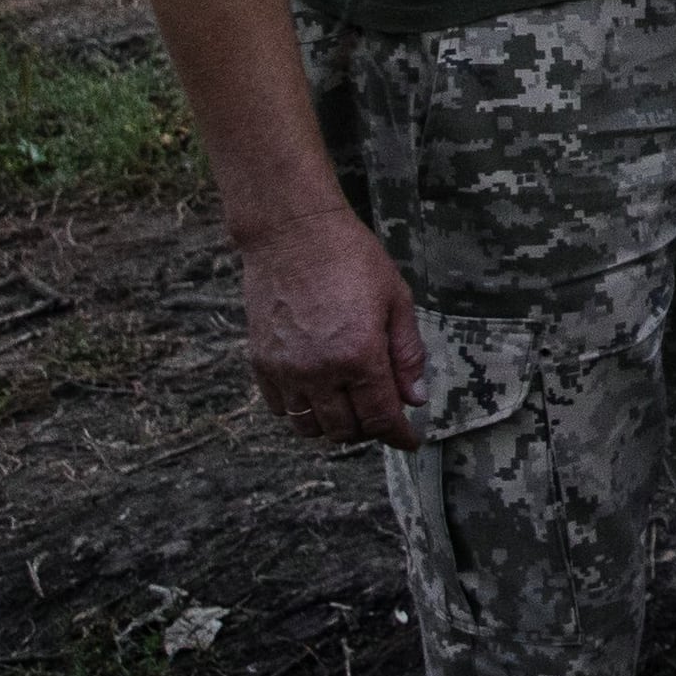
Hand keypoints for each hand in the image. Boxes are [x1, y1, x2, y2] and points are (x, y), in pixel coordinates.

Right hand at [244, 207, 423, 448]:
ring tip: (353, 406)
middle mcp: (318, 371)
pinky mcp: (261, 363)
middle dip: (371, 430)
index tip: (411, 441)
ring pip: (310, 427)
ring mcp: (285, 370)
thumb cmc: (352, 259)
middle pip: (345, 429)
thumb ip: (407, 354)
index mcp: (358, 355)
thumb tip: (415, 399)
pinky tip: (320, 395)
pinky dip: (303, 412)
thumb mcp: (396, 300)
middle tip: (385, 415)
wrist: (294, 233)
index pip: (380, 418)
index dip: (399, 436)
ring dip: (335, 426)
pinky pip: (281, 409)